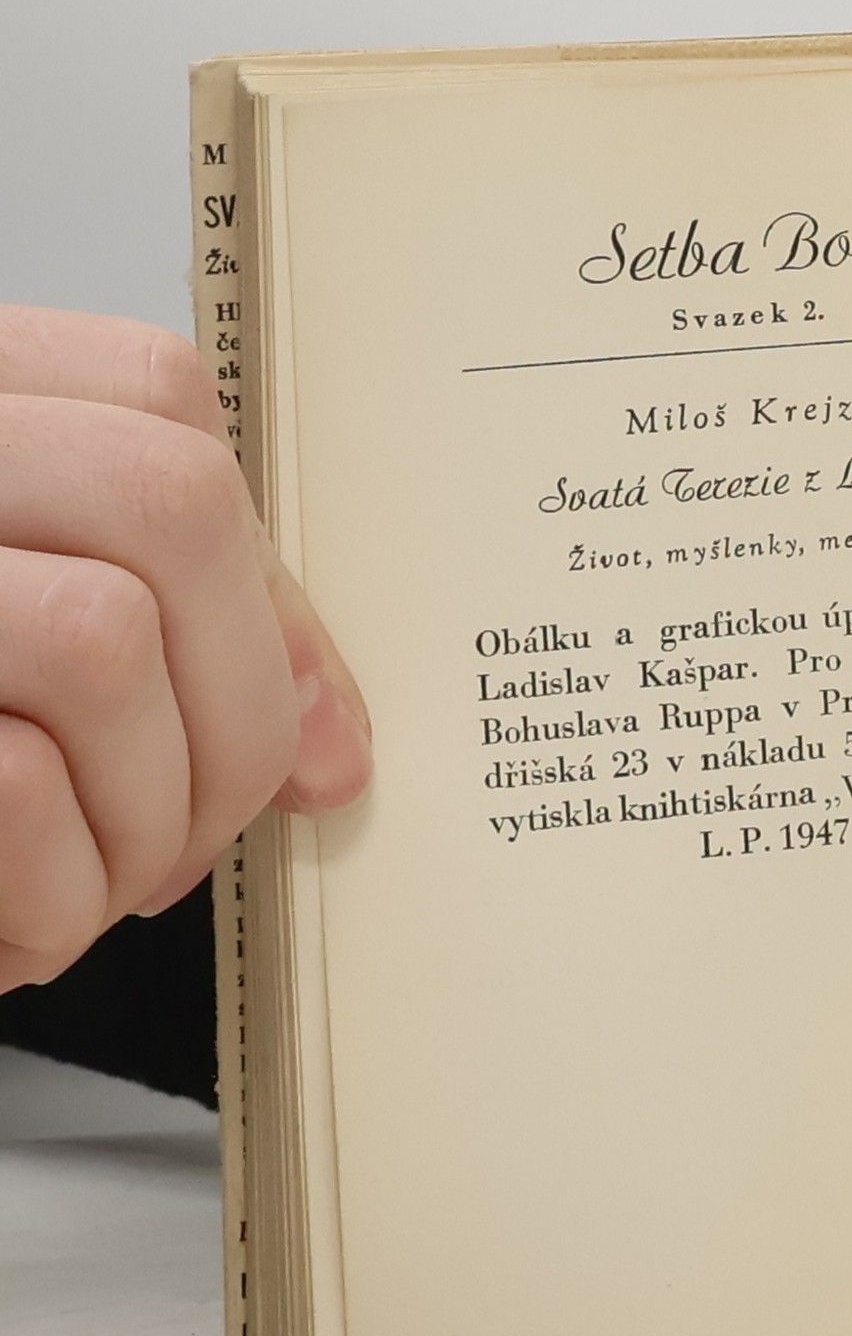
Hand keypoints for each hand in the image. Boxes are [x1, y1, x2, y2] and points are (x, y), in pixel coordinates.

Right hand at [0, 306, 371, 991]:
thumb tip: (335, 742)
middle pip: (169, 504)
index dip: (262, 580)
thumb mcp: (29, 635)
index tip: (287, 717)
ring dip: (146, 816)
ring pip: (99, 638)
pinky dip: (51, 892)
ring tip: (95, 892)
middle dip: (237, 708)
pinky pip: (8, 776)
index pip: (161, 403)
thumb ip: (179, 639)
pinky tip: (16, 932)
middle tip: (192, 832)